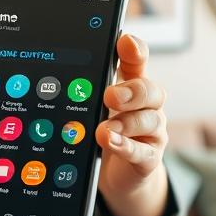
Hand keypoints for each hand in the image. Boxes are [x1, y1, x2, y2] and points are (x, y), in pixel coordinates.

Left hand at [94, 34, 168, 197]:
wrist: (119, 173)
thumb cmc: (108, 131)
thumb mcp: (95, 108)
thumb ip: (85, 90)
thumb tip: (63, 78)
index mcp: (131, 86)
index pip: (138, 61)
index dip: (135, 50)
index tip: (125, 41)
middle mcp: (147, 106)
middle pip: (151, 90)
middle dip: (132, 91)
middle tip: (110, 95)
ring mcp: (152, 132)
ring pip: (151, 120)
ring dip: (127, 123)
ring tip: (104, 129)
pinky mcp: (149, 159)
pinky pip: (144, 152)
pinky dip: (126, 147)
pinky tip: (110, 142)